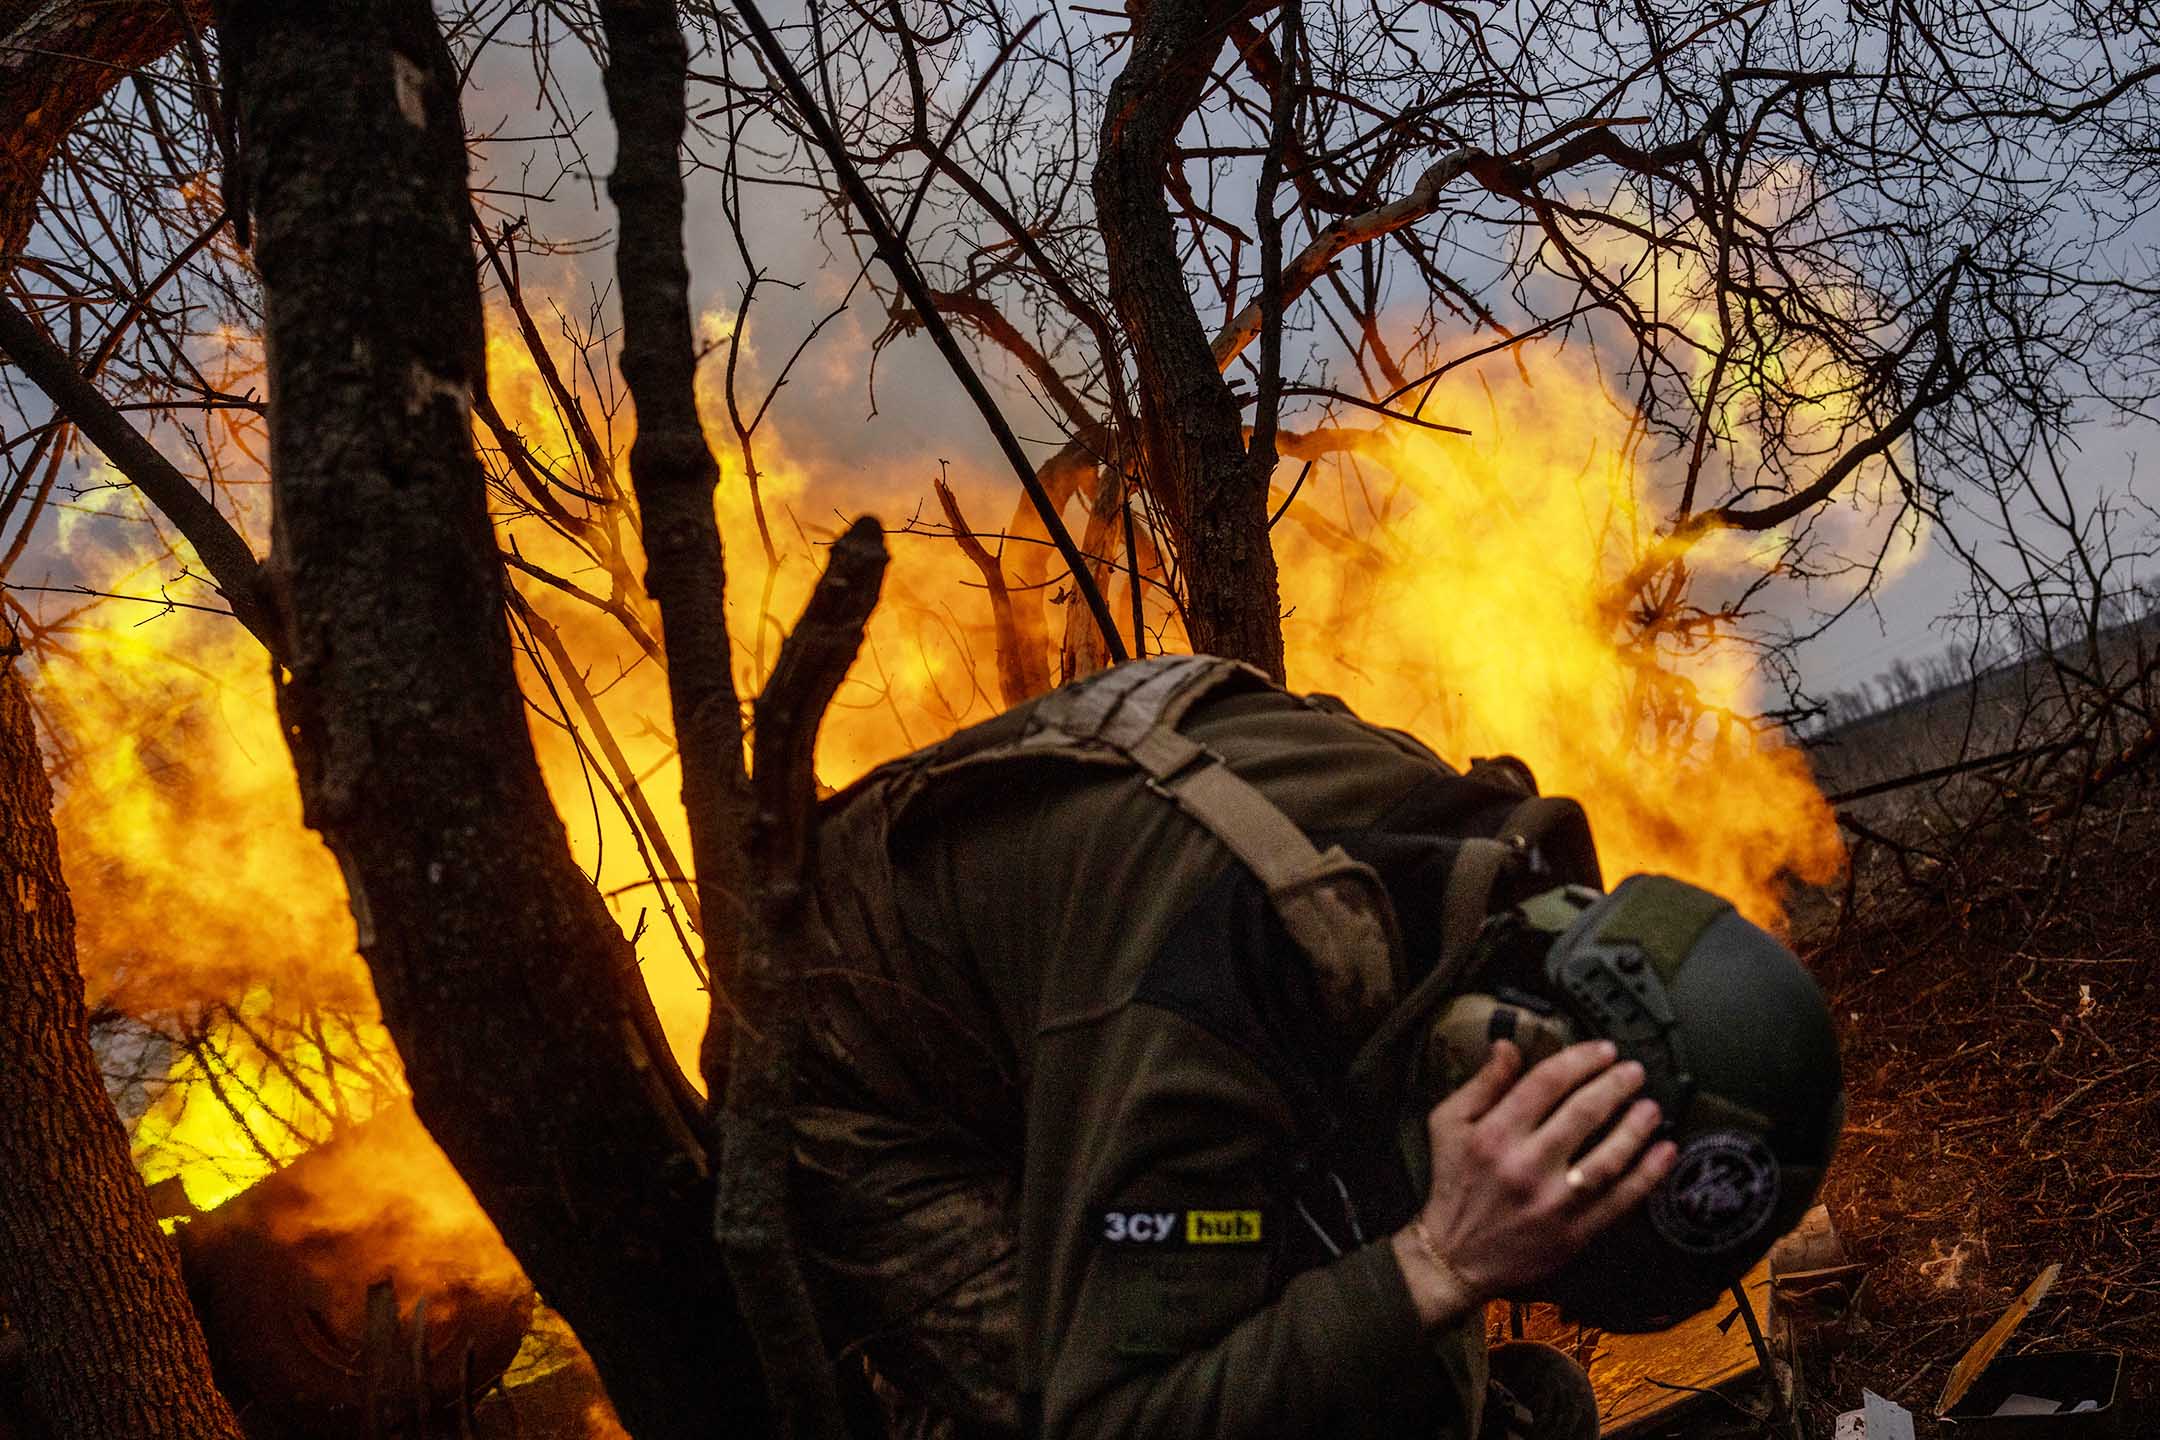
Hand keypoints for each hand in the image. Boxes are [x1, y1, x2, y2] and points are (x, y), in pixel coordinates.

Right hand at [1391, 1038, 1676, 1327]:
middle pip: (1582, 1113)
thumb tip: (1508, 1047)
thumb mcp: (1448, 1124)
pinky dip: (1648, 1174)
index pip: (1545, 1083)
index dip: (1580, 1060)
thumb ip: (1481, 1084)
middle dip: (1615, 1085)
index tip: (1602, 1050)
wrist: (1455, 1256)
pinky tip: (1665, 1152)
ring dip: (1636, 1128)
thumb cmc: (1454, 1183)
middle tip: (1634, 1071)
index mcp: (1494, 1134)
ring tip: (1651, 1107)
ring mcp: (1553, 1202)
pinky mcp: (1574, 1232)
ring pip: (1608, 1157)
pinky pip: (1620, 1200)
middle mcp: (1525, 1165)